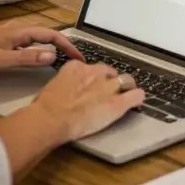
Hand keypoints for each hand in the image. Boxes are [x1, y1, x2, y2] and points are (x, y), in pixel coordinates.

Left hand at [0, 23, 84, 73]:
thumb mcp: (1, 60)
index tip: (79, 57)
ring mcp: (10, 33)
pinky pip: (29, 41)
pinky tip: (40, 56)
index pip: (51, 35)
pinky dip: (41, 47)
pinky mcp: (4, 39)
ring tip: (64, 58)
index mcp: (19, 31)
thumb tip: (52, 55)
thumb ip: (27, 58)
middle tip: (75, 60)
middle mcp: (17, 29)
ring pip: (38, 37)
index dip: (68, 45)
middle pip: (47, 34)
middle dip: (64, 44)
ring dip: (53, 45)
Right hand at [31, 61, 145, 141]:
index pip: (92, 68)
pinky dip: (137, 98)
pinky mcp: (117, 103)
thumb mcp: (54, 85)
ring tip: (126, 94)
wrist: (52, 118)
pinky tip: (137, 101)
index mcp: (78, 67)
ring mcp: (108, 88)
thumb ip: (65, 83)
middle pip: (110, 72)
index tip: (92, 85)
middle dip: (110, 80)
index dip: (94, 78)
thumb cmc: (46, 106)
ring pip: (125, 80)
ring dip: (125, 87)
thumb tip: (65, 89)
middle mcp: (95, 73)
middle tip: (107, 92)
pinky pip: (135, 96)